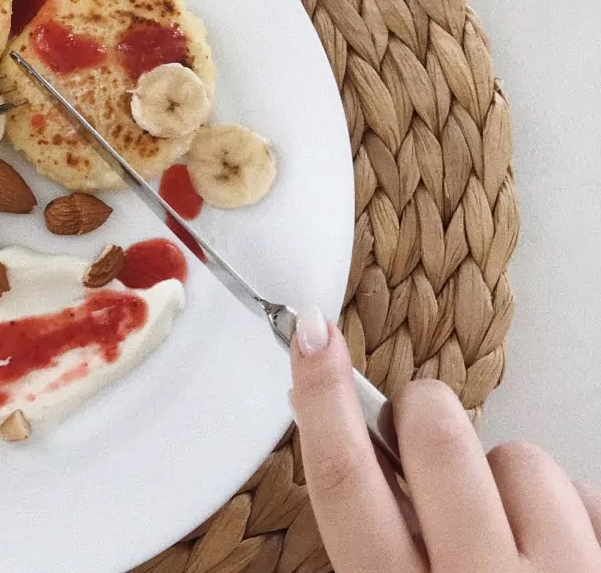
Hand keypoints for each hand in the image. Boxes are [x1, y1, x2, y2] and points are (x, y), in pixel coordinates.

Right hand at [290, 308, 600, 571]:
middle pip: (435, 436)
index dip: (322, 396)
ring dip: (508, 482)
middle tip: (423, 434)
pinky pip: (587, 492)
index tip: (312, 334)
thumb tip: (346, 434)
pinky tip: (559, 552)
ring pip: (519, 459)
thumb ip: (376, 533)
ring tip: (509, 537)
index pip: (344, 479)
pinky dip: (571, 511)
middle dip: (425, 414)